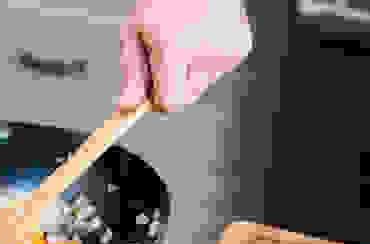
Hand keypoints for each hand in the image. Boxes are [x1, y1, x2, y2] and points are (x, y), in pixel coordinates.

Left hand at [118, 0, 252, 111]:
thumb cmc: (163, 0)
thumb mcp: (136, 30)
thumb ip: (133, 70)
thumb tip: (129, 106)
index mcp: (176, 47)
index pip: (170, 103)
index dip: (158, 101)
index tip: (151, 93)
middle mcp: (205, 52)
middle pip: (186, 97)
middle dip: (173, 84)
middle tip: (165, 59)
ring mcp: (226, 51)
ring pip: (201, 84)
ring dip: (189, 71)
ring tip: (185, 40)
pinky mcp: (240, 49)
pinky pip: (216, 70)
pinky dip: (206, 59)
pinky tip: (201, 36)